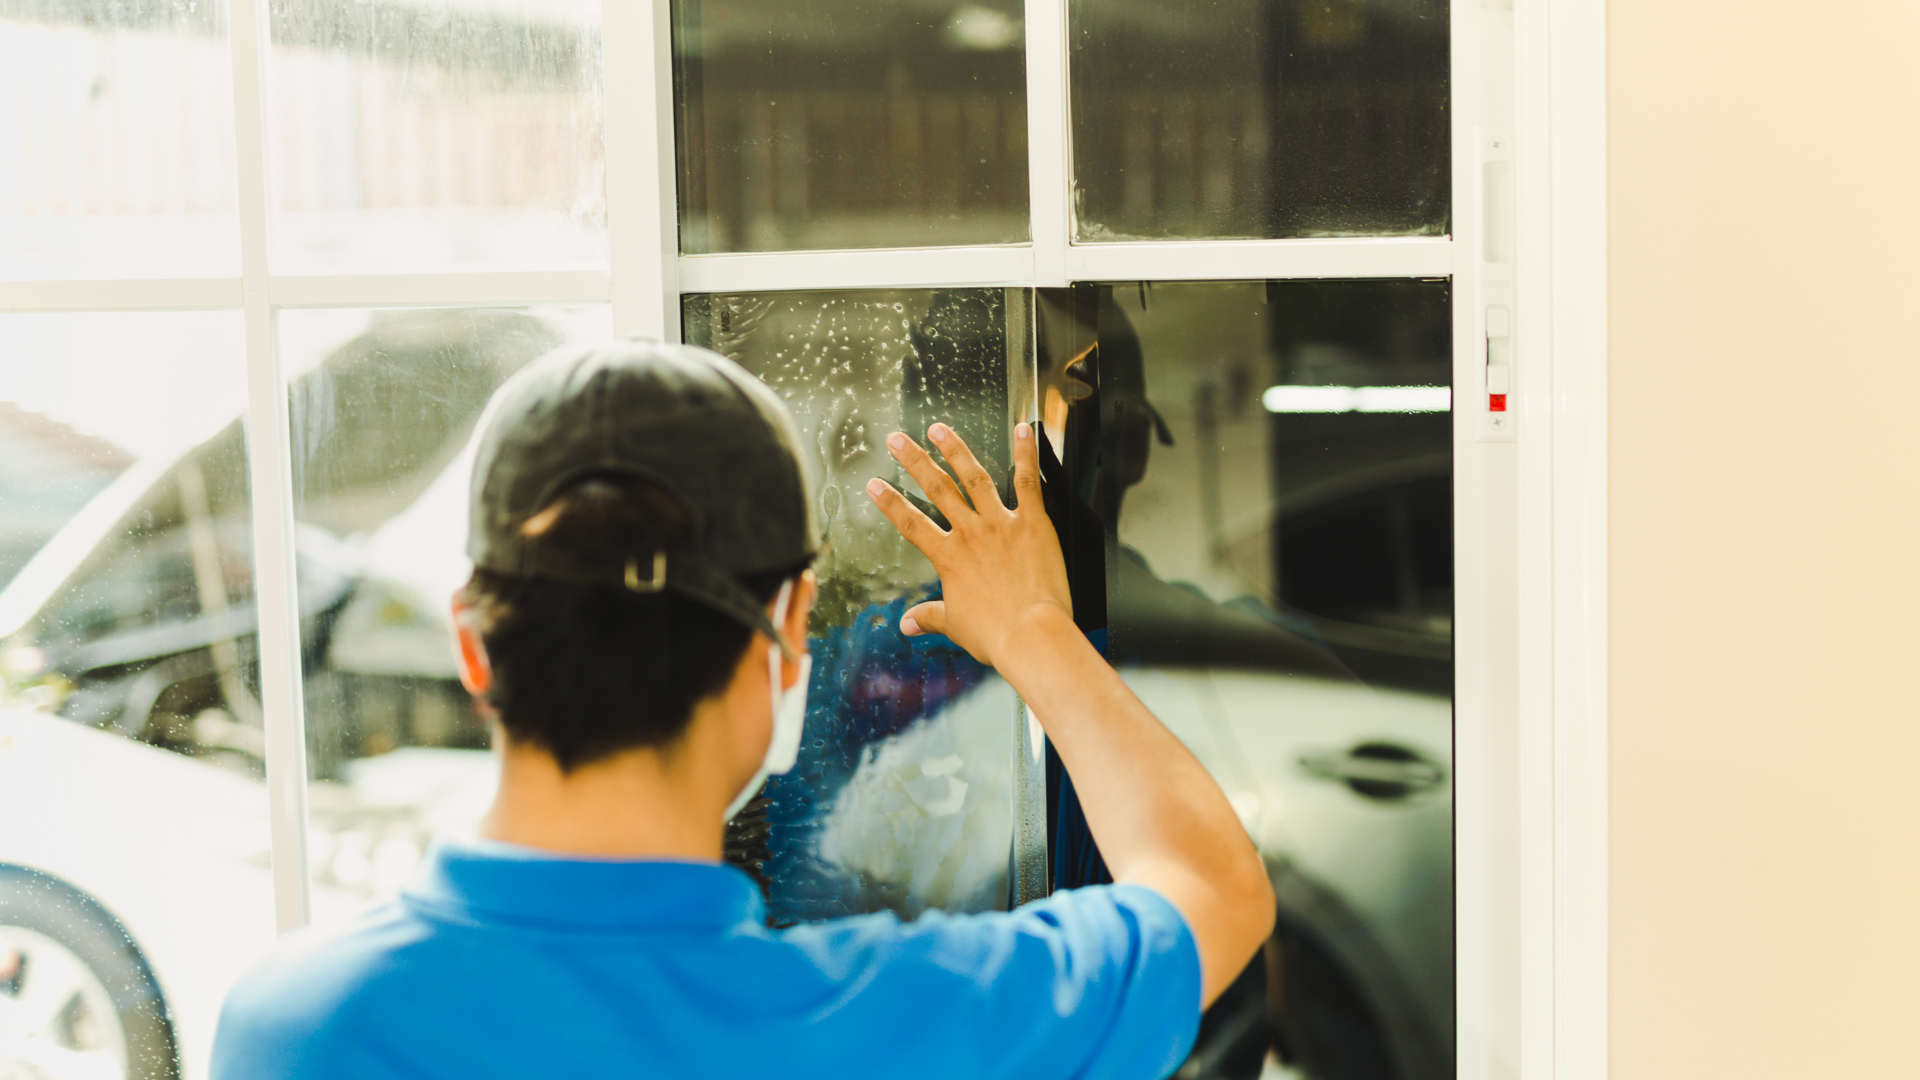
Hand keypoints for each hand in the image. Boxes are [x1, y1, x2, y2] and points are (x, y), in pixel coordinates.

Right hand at [865, 422, 1070, 668]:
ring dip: (955, 450)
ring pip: (974, 477)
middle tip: (896, 439)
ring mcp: (1001, 524)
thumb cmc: (996, 635)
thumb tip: (908, 625)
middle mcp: (971, 534)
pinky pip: (1028, 482)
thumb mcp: (956, 626)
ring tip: (940, 429)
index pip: (910, 524)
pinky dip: (1026, 454)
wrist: (1031, 635)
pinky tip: (1023, 429)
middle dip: (914, 461)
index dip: (889, 503)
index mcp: (949, 558)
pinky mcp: (1033, 523)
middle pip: (936, 489)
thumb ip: (930, 617)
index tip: (874, 485)